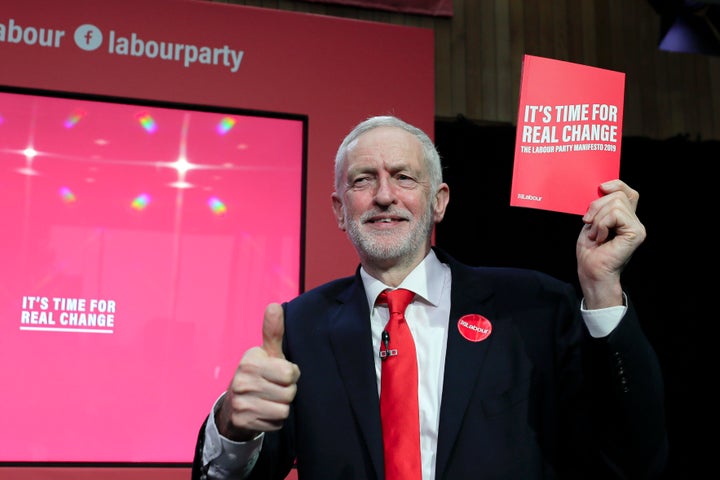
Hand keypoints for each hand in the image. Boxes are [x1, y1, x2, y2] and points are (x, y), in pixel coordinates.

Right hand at [215, 303, 299, 440]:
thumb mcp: (267, 353)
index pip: (291, 373)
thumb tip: (274, 305)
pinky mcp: (242, 421)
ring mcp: (240, 403)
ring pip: (284, 410)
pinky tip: (264, 412)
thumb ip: (273, 332)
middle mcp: (242, 381)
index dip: (291, 374)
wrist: (235, 404)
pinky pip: (276, 424)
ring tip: (270, 400)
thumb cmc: (259, 374)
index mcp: (250, 361)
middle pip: (289, 393)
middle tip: (275, 388)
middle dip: (287, 392)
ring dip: (281, 407)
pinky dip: (274, 420)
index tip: (280, 373)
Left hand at [576, 180, 646, 308]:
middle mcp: (634, 221)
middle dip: (597, 206)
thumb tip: (602, 188)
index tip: (601, 188)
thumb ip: (601, 207)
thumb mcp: (592, 222)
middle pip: (618, 195)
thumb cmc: (590, 251)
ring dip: (598, 219)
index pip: (627, 192)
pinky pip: (616, 215)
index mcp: (624, 218)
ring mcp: (637, 227)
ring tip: (595, 235)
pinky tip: (600, 238)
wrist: (591, 271)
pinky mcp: (636, 233)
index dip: (616, 185)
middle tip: (589, 224)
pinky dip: (602, 225)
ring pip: (616, 204)